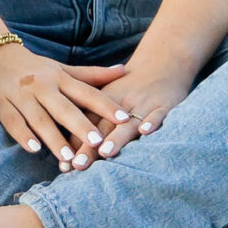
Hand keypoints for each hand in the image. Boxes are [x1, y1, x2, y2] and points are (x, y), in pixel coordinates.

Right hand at [0, 44, 123, 169]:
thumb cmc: (33, 67)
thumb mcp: (62, 68)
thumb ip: (92, 74)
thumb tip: (124, 70)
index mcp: (60, 77)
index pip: (86, 92)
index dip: (105, 105)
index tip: (123, 118)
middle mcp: (42, 86)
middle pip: (65, 108)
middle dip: (82, 126)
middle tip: (99, 143)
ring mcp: (21, 96)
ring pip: (40, 119)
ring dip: (54, 138)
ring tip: (69, 157)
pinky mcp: (0, 105)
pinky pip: (13, 122)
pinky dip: (23, 135)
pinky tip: (33, 149)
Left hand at [71, 59, 193, 161]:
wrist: (164, 60)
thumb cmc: (130, 85)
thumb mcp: (107, 96)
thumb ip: (90, 118)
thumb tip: (68, 151)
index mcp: (102, 101)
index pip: (86, 125)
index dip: (74, 144)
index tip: (63, 166)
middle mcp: (120, 104)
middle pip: (103, 127)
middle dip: (90, 147)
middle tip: (77, 165)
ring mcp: (142, 104)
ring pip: (127, 123)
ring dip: (116, 138)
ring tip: (105, 153)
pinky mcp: (164, 104)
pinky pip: (158, 113)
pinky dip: (152, 121)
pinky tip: (145, 131)